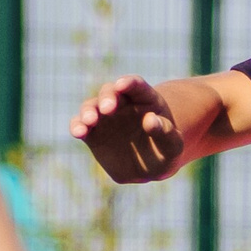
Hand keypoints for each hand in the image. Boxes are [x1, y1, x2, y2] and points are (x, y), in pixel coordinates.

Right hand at [72, 78, 189, 183]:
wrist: (150, 166)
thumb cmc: (165, 151)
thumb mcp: (173, 146)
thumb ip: (165, 132)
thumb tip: (150, 120)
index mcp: (145, 99)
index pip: (137, 86)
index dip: (130, 83)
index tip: (122, 84)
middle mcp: (122, 104)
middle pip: (111, 92)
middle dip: (108, 98)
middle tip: (108, 109)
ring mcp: (105, 117)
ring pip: (92, 106)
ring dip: (88, 112)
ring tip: (89, 121)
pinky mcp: (92, 133)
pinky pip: (81, 125)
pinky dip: (77, 126)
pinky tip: (78, 132)